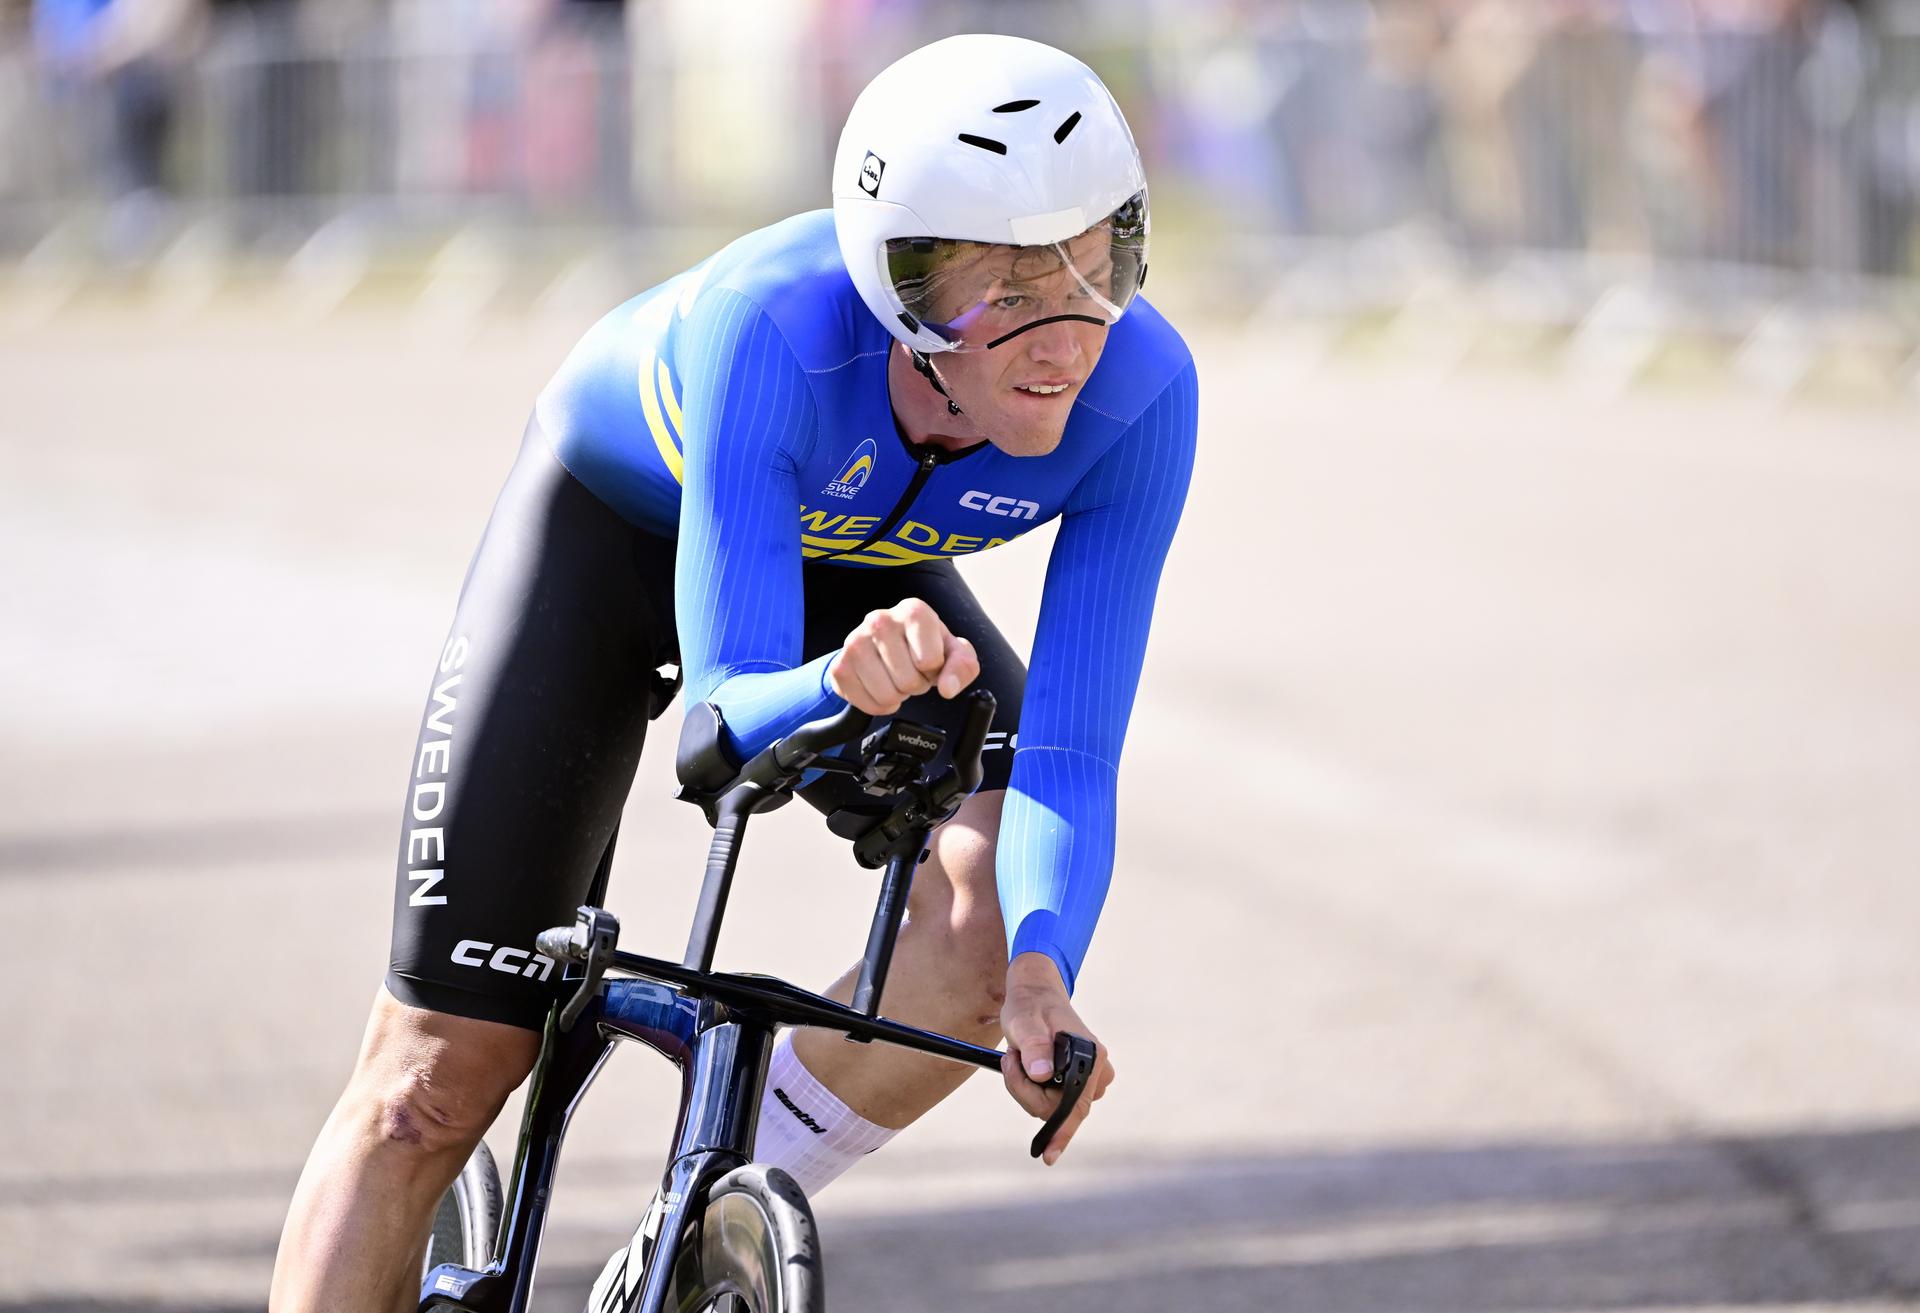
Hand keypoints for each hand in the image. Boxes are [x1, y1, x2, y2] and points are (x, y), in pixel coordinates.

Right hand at [828, 597, 978, 714]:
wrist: (885, 646)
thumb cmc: (924, 646)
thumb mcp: (953, 653)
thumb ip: (962, 667)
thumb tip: (947, 688)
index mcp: (913, 611)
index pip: (930, 661)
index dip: (934, 670)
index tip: (929, 661)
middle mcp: (880, 620)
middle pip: (908, 681)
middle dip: (915, 685)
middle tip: (911, 671)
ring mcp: (855, 642)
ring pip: (886, 694)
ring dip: (896, 695)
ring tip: (896, 677)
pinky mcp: (840, 666)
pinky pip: (866, 704)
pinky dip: (878, 705)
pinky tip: (880, 687)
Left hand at [999, 953, 1115, 1165]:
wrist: (1035, 994)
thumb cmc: (1030, 1006)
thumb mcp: (1025, 1022)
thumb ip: (1034, 1046)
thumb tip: (1042, 1074)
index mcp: (1090, 1055)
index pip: (1077, 1105)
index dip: (1062, 1132)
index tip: (1049, 1156)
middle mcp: (1097, 1069)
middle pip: (1058, 1109)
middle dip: (1026, 1091)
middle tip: (1012, 1060)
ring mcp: (1089, 1077)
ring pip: (1052, 1108)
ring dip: (1027, 1088)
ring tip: (1019, 1056)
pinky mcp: (1078, 1082)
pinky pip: (1051, 1102)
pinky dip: (1032, 1089)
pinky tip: (1026, 1066)